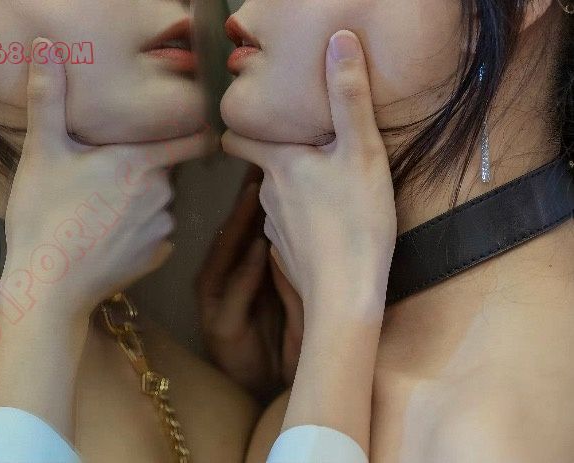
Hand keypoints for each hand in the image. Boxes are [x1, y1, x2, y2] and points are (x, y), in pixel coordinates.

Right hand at [0, 38, 211, 324]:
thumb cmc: (43, 215)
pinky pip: (156, 236)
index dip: (198, 133)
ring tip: (99, 214)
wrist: (47, 286)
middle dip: (142, 172)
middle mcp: (162, 195)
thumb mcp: (42, 152)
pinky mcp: (158, 258)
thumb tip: (45, 48)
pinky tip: (108, 239)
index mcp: (141, 163)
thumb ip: (49, 98)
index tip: (197, 131)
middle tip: (102, 182)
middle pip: (164, 173)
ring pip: (159, 205)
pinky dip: (139, 234)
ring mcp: (162, 230)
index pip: (192, 140)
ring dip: (140, 204)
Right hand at [196, 167, 302, 398]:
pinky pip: (231, 294)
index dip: (258, 191)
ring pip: (224, 256)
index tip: (275, 156)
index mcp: (241, 269)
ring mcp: (216, 303)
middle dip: (246, 197)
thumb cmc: (284, 337)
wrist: (272, 388)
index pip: (248, 224)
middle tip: (261, 158)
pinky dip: (245, 271)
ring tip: (255, 191)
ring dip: (239, 225)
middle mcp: (223, 279)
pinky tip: (259, 248)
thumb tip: (306, 213)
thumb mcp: (291, 289)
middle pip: (232, 231)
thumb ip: (292, 256)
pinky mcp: (219, 328)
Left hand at [222, 30, 396, 326]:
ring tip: (327, 184)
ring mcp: (274, 226)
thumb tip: (339, 41)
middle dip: (279, 154)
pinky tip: (329, 221)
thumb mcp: (361, 152)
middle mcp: (267, 194)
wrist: (345, 294)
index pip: (237, 138)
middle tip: (310, 147)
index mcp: (278, 163)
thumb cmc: (356, 221)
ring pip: (278, 194)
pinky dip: (303, 216)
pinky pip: (290, 223)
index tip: (253, 118)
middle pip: (264, 165)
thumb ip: (348, 97)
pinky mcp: (288, 250)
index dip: (240, 126)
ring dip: (294, 186)